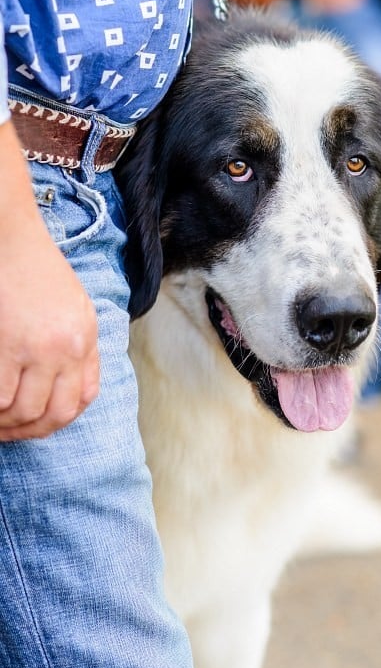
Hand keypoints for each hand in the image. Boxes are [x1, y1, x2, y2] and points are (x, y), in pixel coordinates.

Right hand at [0, 123, 99, 439]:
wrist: (10, 236)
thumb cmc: (33, 266)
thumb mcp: (72, 303)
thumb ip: (76, 344)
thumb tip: (68, 382)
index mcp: (85, 336)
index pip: (83, 398)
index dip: (58, 418)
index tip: (35, 421)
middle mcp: (68, 347)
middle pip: (55, 414)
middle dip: (29, 431)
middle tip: (6, 430)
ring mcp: (39, 349)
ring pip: (24, 412)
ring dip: (5, 424)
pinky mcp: (8, 347)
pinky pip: (0, 398)